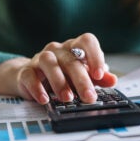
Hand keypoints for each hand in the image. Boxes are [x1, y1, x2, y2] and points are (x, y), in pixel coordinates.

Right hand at [0, 33, 116, 103]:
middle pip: (71, 59)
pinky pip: (30, 76)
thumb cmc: (63, 74)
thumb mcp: (83, 75)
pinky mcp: (26, 70)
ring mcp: (41, 58)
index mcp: (75, 47)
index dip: (95, 56)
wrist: (32, 77)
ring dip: (59, 81)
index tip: (99, 74)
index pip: (87, 41)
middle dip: (81, 80)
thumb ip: (98, 78)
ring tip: (67, 98)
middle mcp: (58, 49)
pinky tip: (45, 99)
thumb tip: (113, 80)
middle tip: (89, 97)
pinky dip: (37, 88)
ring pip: (49, 62)